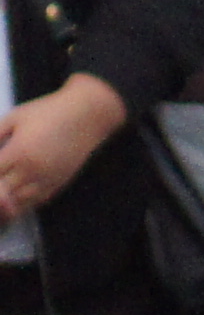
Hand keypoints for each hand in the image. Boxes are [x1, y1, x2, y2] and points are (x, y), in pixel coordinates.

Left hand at [0, 75, 126, 220]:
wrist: (85, 116)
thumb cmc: (49, 112)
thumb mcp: (14, 117)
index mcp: (18, 152)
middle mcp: (32, 170)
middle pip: (3, 192)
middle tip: (0, 179)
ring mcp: (48, 178)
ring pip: (19, 202)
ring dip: (8, 200)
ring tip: (4, 192)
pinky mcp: (60, 182)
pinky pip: (38, 200)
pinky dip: (24, 201)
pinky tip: (18, 195)